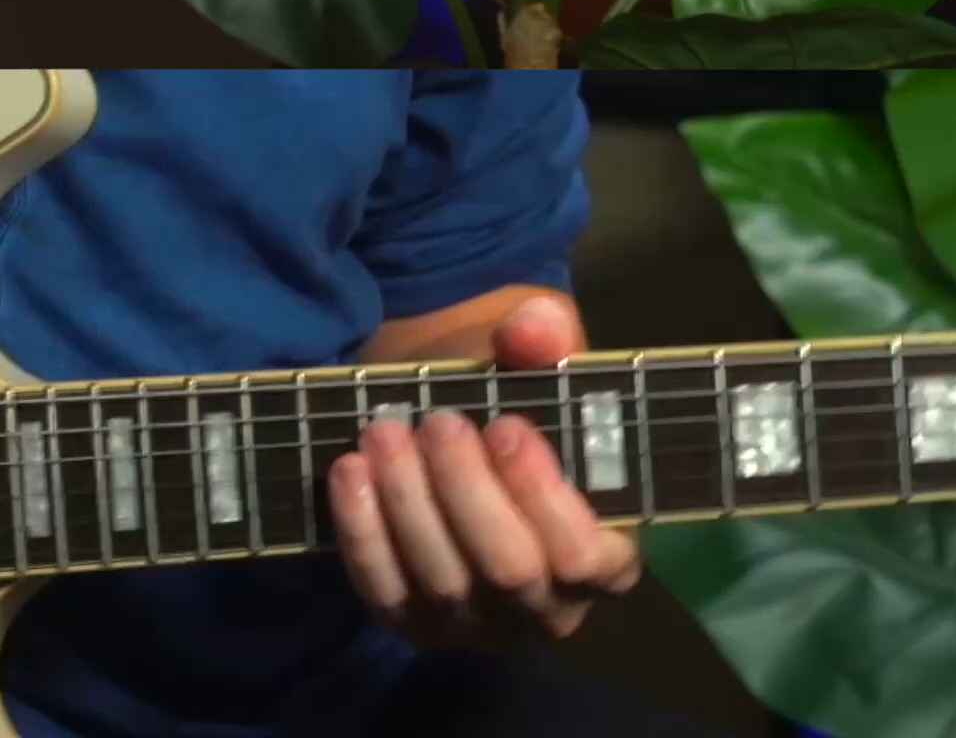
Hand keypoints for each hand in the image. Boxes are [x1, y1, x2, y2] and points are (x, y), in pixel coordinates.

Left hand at [327, 293, 641, 648]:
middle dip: (467, 491)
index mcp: (605, 555)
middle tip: (439, 421)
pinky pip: (385, 592)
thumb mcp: (536, 353)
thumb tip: (533, 329)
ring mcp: (477, 625)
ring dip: (409, 501)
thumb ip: (548, 335)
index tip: (506, 426)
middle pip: (509, 570)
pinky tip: (350, 471)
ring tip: (385, 431)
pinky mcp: (412, 623)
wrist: (446, 422)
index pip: (586, 557)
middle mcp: (546, 607)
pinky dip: (363, 531)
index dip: (544, 496)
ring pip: (444, 582)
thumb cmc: (513, 397)